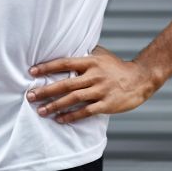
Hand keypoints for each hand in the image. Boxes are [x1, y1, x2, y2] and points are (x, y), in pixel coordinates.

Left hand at [26, 44, 159, 124]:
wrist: (140, 78)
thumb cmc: (117, 67)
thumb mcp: (102, 55)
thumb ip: (85, 55)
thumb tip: (67, 50)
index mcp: (91, 61)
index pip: (65, 63)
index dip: (48, 67)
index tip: (32, 72)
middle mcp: (94, 75)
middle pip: (66, 83)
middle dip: (46, 90)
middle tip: (30, 96)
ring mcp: (101, 90)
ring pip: (73, 98)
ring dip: (55, 105)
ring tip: (41, 111)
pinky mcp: (107, 104)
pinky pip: (86, 111)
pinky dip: (72, 116)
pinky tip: (60, 119)